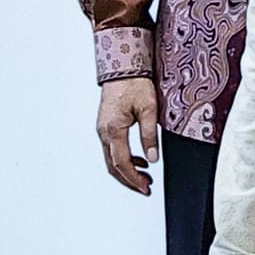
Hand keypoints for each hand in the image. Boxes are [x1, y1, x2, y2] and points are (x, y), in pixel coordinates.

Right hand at [96, 78, 160, 195]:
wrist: (122, 67)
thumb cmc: (134, 83)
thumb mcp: (149, 109)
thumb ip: (150, 135)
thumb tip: (152, 157)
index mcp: (113, 129)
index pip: (122, 163)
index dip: (134, 179)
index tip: (146, 188)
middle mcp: (103, 131)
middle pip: (113, 166)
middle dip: (129, 180)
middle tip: (146, 188)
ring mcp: (102, 129)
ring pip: (111, 159)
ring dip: (127, 171)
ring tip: (145, 176)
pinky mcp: (106, 125)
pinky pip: (112, 149)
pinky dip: (124, 159)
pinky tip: (139, 159)